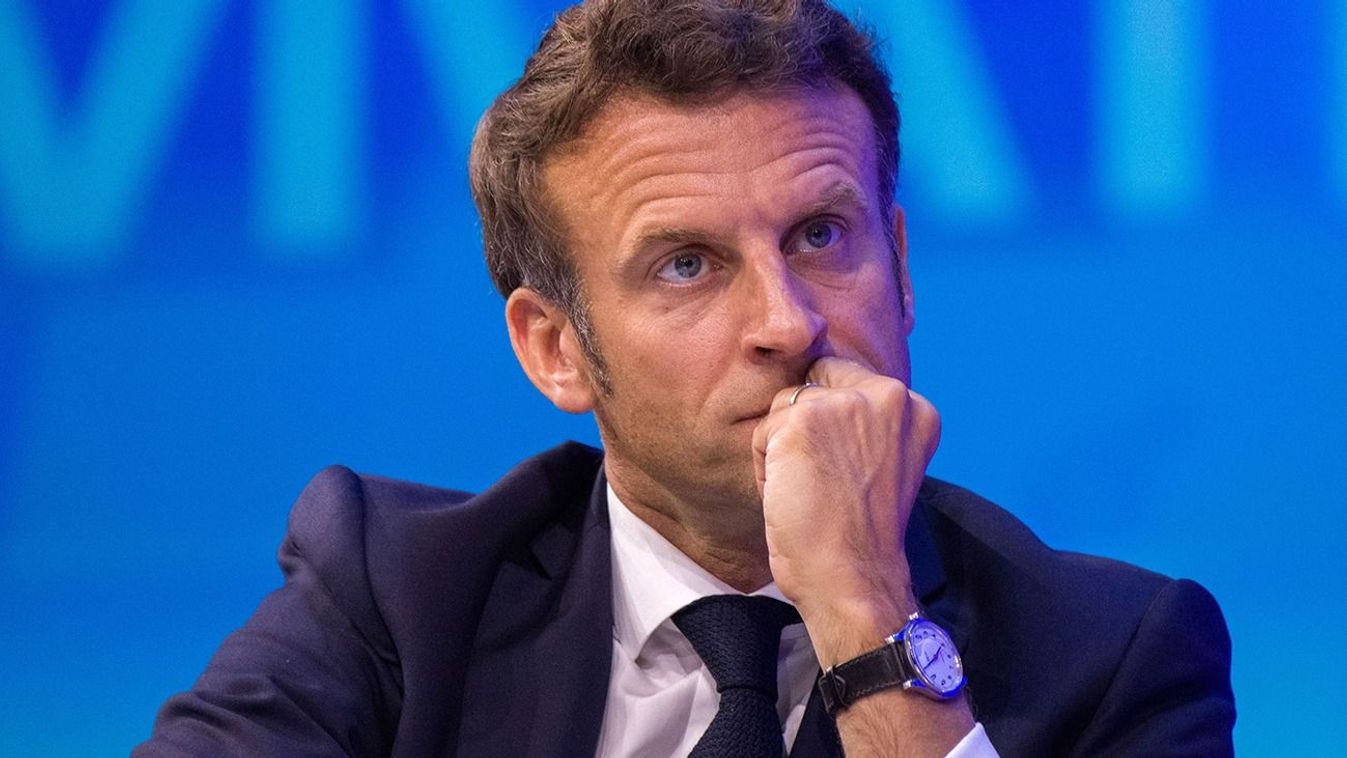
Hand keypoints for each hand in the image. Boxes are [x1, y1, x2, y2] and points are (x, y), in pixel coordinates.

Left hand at [751, 356, 940, 664]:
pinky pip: (762, 433)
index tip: (841, 471)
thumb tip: (812, 391)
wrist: (855, 580)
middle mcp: (888, 395)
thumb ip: (866, 423)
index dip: (828, 423)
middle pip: (812, 383)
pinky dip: (766, 468)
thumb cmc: (860, 535)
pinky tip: (794, 497)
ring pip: (783, 407)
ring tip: (811, 492)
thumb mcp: (884, 464)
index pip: (845, 378)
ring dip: (782, 450)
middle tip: (825, 483)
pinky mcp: (806, 418)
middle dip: (804, 428)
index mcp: (914, 407)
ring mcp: (847, 403)